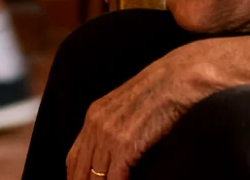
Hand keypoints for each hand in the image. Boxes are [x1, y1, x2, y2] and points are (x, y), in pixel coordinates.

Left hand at [66, 44, 215, 179]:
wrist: (176, 80)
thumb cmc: (158, 92)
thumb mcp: (125, 106)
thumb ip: (113, 125)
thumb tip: (113, 150)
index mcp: (93, 116)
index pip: (73, 157)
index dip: (75, 176)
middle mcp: (96, 125)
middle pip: (80, 169)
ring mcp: (109, 135)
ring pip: (96, 177)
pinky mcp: (126, 144)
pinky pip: (115, 176)